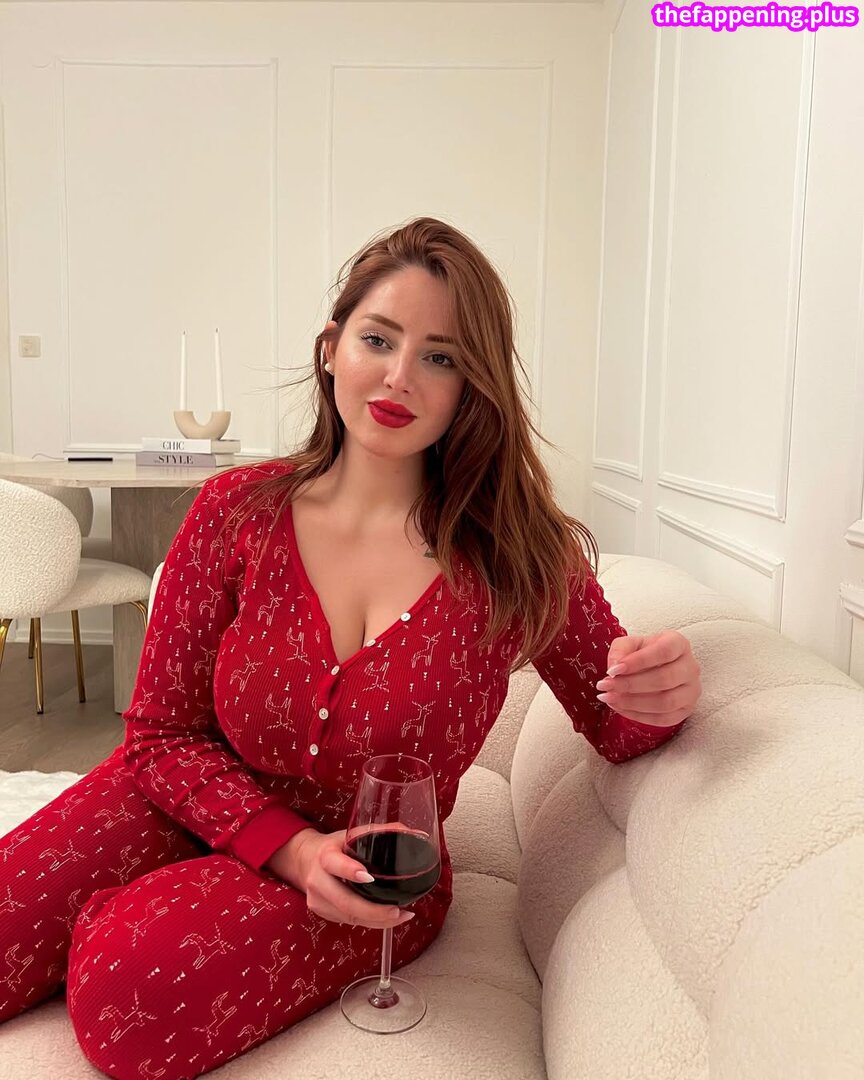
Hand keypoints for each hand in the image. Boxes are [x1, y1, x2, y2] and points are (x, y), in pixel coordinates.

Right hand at [266, 827, 415, 929]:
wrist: (305, 859)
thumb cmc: (335, 846)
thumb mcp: (352, 834)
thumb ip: (380, 832)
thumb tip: (414, 834)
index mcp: (325, 855)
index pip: (335, 864)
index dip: (350, 871)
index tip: (370, 877)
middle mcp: (317, 879)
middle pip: (345, 901)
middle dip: (373, 910)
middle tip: (398, 911)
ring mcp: (317, 899)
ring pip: (348, 916)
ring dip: (377, 920)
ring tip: (401, 915)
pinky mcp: (321, 912)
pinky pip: (348, 921)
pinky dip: (369, 922)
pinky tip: (387, 918)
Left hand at [595, 629, 700, 727]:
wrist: (656, 668)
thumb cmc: (643, 653)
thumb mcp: (630, 644)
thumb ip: (620, 649)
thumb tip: (614, 667)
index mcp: (679, 643)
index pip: (663, 651)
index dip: (637, 662)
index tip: (612, 670)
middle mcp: (691, 667)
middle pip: (664, 679)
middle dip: (630, 685)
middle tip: (605, 686)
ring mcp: (692, 690)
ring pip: (666, 702)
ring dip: (633, 703)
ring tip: (609, 698)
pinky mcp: (687, 710)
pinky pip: (664, 719)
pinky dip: (638, 716)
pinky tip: (620, 708)